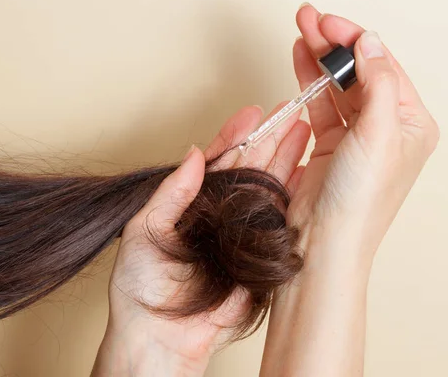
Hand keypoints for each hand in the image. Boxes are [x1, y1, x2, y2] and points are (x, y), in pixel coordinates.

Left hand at [92, 105, 309, 376]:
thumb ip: (171, 192)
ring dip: (286, 159)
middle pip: (250, 167)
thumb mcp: (144, 229)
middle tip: (289, 111)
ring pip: (269, 187)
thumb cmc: (141, 286)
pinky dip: (296, 197)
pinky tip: (307, 175)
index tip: (252, 112)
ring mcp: (243, 231)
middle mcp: (221, 212)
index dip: (235, 134)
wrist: (159, 335)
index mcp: (193, 202)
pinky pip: (281, 222)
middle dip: (270, 137)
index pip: (219, 160)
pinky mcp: (260, 254)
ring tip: (303, 132)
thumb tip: (194, 154)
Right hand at [289, 4, 438, 262]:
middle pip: (360, 72)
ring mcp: (357, 137)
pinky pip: (321, 104)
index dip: (358, 41)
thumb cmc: (359, 202)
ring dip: (320, 59)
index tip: (332, 23)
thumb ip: (378, 82)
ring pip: (338, 85)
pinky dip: (310, 81)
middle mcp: (387, 129)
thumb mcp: (380, 134)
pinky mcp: (330, 145)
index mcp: (412, 125)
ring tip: (301, 32)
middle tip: (311, 20)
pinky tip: (301, 60)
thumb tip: (371, 43)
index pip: (386, 67)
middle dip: (335, 45)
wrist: (323, 242)